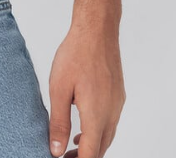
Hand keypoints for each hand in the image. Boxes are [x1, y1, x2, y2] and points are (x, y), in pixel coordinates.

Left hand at [48, 23, 125, 157]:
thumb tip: (57, 150)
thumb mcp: (59, 89)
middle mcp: (112, 113)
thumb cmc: (75, 54)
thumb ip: (58, 122)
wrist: (97, 30)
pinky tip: (84, 125)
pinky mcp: (118, 94)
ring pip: (107, 135)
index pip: (91, 154)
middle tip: (64, 156)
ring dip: (92, 145)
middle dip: (84, 156)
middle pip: (101, 148)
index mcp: (97, 115)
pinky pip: (111, 121)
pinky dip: (98, 130)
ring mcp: (117, 104)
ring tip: (72, 146)